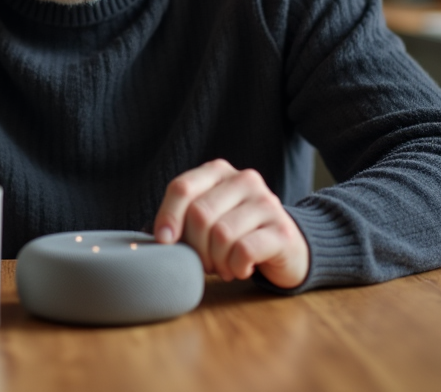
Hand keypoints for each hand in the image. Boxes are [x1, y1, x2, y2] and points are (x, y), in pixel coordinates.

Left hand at [153, 159, 309, 289]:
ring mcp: (266, 202)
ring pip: (221, 235)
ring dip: (216, 261)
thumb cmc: (236, 234)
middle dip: (195, 247)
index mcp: (219, 171)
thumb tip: (153, 241)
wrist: (287, 248)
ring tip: (224, 266)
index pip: (182, 187)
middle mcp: (244, 180)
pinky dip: (235, 267)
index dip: (167, 216)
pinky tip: (241, 269)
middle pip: (199, 214)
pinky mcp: (282, 229)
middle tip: (204, 262)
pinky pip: (243, 251)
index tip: (164, 242)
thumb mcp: (208, 219)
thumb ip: (182, 220)